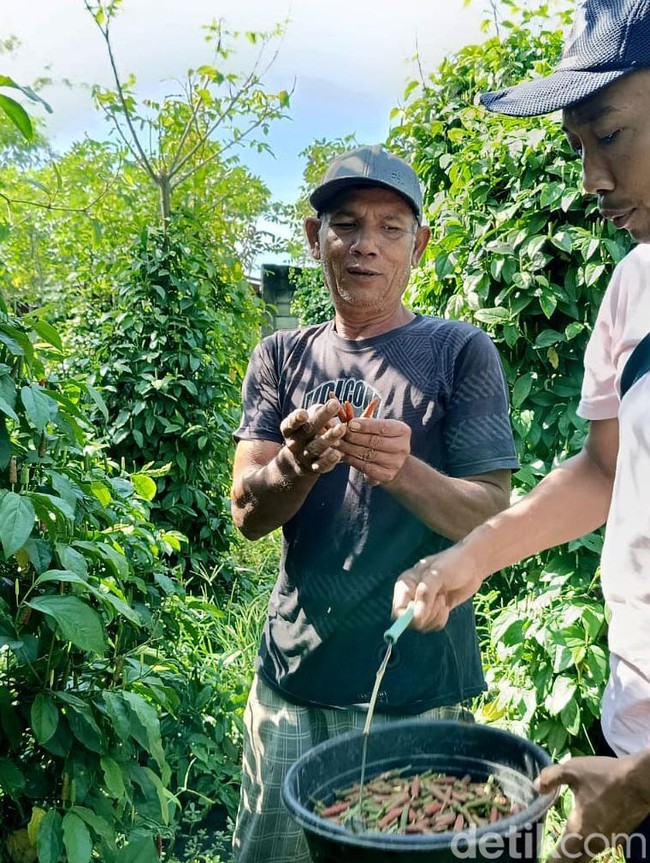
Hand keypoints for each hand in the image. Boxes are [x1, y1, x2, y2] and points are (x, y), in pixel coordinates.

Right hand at [280, 399, 346, 474]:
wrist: (298, 461)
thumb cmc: (305, 433)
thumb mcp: (306, 421)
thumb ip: (317, 411)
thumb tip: (332, 403)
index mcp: (289, 430)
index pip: (291, 423)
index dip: (296, 418)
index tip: (304, 414)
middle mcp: (295, 443)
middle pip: (308, 430)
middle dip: (322, 417)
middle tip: (335, 404)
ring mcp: (304, 456)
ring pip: (316, 447)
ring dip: (329, 437)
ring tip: (341, 428)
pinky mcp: (314, 467)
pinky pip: (322, 465)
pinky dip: (329, 460)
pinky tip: (338, 453)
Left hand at [338, 416, 410, 484]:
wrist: (390, 460)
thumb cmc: (379, 436)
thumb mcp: (376, 425)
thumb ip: (365, 421)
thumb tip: (346, 412)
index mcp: (403, 431)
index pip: (383, 427)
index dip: (366, 426)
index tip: (350, 423)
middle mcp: (403, 448)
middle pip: (375, 442)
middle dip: (354, 437)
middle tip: (337, 433)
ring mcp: (396, 463)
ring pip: (369, 455)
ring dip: (349, 449)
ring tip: (335, 443)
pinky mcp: (387, 475)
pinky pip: (366, 468)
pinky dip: (352, 461)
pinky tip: (341, 455)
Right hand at [392, 542, 483, 631]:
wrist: (472, 564)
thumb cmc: (452, 563)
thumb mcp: (438, 575)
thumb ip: (425, 595)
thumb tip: (416, 617)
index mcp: (406, 585)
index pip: (398, 610)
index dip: (407, 617)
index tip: (422, 615)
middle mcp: (411, 597)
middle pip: (409, 621)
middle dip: (426, 615)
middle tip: (439, 600)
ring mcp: (423, 605)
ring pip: (423, 625)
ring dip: (436, 616)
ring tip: (443, 598)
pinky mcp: (435, 612)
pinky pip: (434, 626)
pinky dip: (441, 619)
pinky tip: (446, 605)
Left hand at [535, 754, 649, 862]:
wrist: (640, 781)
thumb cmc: (604, 776)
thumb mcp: (573, 770)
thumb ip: (551, 777)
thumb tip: (536, 786)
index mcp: (579, 830)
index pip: (561, 857)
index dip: (551, 862)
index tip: (544, 862)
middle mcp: (594, 842)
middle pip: (576, 861)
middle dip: (564, 860)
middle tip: (554, 857)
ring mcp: (609, 841)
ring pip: (589, 854)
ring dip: (577, 853)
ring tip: (567, 846)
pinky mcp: (620, 835)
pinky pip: (600, 845)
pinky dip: (590, 844)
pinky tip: (587, 832)